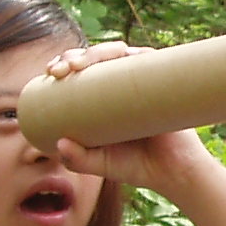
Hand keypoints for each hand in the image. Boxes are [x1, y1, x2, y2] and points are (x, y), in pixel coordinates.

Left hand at [45, 42, 214, 194]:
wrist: (174, 175)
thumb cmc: (137, 166)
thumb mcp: (99, 164)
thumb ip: (77, 160)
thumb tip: (59, 143)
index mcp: (105, 96)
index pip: (81, 71)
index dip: (63, 64)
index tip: (50, 73)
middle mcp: (124, 83)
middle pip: (95, 58)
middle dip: (72, 56)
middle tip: (58, 71)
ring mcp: (145, 80)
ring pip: (118, 53)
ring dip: (95, 51)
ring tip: (78, 64)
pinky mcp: (165, 82)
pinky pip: (149, 59)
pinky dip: (133, 52)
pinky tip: (118, 53)